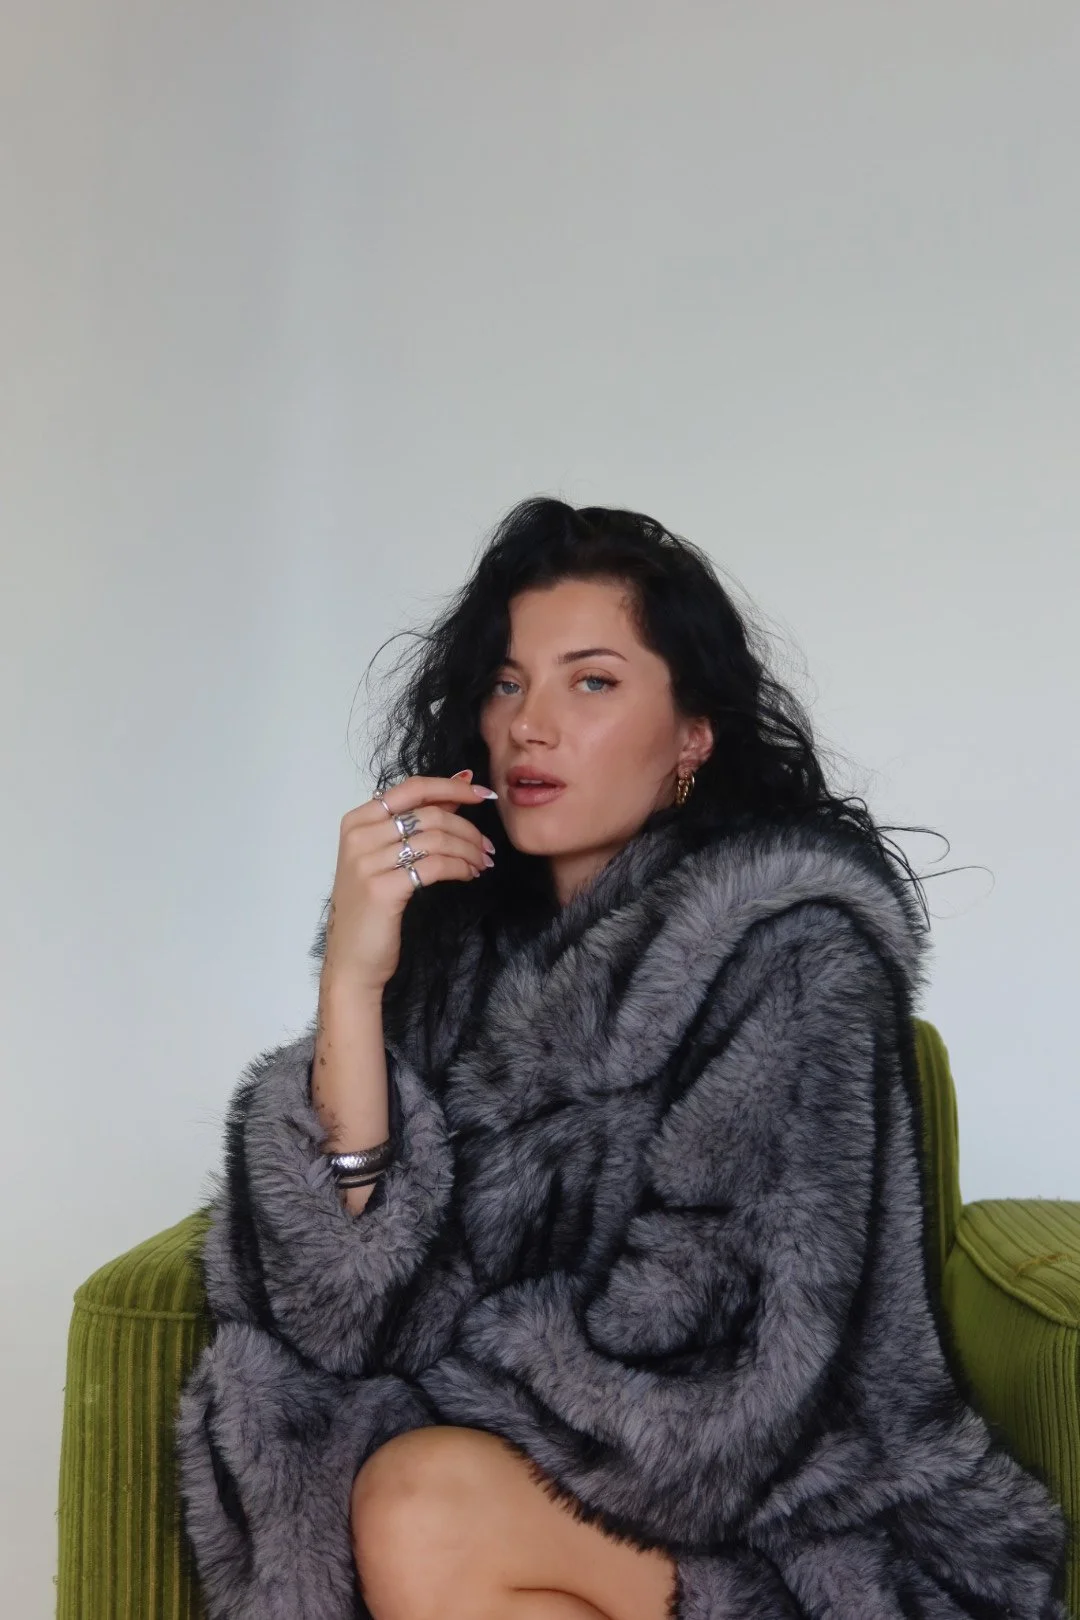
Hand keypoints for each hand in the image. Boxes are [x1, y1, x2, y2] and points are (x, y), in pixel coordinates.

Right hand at [322, 772, 496, 993]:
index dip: (452, 787)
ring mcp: (367, 862)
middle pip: (429, 814)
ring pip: (436, 838)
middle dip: (468, 828)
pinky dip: (461, 867)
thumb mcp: (389, 856)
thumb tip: (461, 782)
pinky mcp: (383, 888)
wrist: (352, 959)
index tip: (482, 795)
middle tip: (487, 847)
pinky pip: (435, 865)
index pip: (412, 788)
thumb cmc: (373, 908)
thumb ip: (420, 819)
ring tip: (482, 863)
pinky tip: (469, 874)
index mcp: (357, 821)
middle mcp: (359, 837)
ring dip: (469, 849)